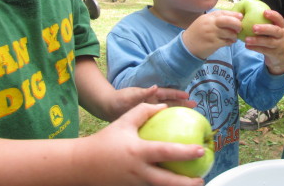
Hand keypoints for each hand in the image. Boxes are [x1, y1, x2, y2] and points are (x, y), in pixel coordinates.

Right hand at [76, 103, 204, 185]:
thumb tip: (164, 106)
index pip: (166, 152)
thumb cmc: (106, 140)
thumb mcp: (124, 121)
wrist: (81, 165)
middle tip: (202, 180)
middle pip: (167, 182)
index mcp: (138, 152)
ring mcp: (134, 184)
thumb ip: (144, 111)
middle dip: (186, 184)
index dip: (185, 152)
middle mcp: (138, 171)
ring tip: (193, 184)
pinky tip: (173, 184)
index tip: (200, 150)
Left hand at [107, 86, 196, 119]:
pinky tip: (174, 127)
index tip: (188, 96)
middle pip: (171, 101)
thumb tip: (156, 87)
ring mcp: (150, 109)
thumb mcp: (131, 95)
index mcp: (150, 95)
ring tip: (189, 114)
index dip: (177, 94)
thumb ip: (143, 93)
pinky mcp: (147, 117)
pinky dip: (167, 120)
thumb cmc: (119, 99)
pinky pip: (160, 118)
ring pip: (167, 110)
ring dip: (177, 110)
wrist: (108, 108)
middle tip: (195, 105)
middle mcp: (152, 101)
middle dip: (182, 102)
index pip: (167, 93)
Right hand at [182, 10, 241, 58]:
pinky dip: (230, 42)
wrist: (187, 46)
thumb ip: (216, 19)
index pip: (224, 13)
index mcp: (208, 17)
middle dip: (237, 24)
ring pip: (229, 33)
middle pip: (228, 21)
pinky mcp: (213, 44)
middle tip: (239, 28)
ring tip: (233, 37)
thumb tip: (234, 18)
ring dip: (234, 36)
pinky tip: (229, 42)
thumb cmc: (198, 33)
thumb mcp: (204, 22)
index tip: (241, 17)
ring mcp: (211, 34)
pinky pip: (226, 42)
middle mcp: (210, 24)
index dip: (234, 14)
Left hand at [244, 10, 283, 74]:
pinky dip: (255, 48)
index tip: (264, 12)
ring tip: (246, 39)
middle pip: (275, 31)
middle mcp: (283, 35)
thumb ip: (263, 23)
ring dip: (257, 40)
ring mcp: (280, 45)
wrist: (279, 57)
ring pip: (269, 42)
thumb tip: (246, 14)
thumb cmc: (271, 38)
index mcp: (282, 27)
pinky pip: (264, 50)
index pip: (280, 19)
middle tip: (253, 27)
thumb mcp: (271, 31)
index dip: (273, 15)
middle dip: (265, 29)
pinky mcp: (275, 54)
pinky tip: (247, 46)